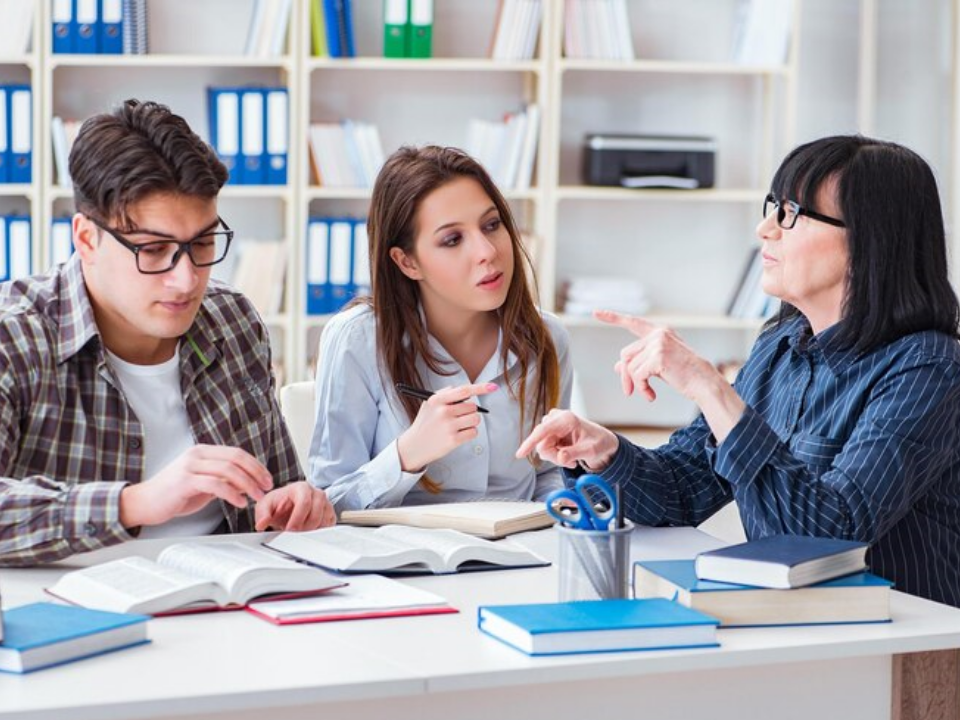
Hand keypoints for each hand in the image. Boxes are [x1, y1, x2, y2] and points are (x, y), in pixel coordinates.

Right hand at [120, 445, 272, 528]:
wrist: (143, 503)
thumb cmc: (172, 494)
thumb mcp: (203, 484)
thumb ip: (223, 481)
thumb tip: (247, 484)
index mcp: (202, 451)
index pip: (237, 453)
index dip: (256, 465)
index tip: (267, 478)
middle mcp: (197, 454)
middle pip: (236, 458)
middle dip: (256, 473)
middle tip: (266, 487)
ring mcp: (190, 466)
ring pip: (229, 470)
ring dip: (248, 485)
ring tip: (256, 497)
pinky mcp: (185, 481)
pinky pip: (215, 484)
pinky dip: (232, 494)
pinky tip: (240, 502)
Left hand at [255, 482, 335, 531]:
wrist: (287, 506)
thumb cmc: (278, 503)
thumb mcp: (265, 505)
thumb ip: (262, 514)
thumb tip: (261, 524)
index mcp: (301, 487)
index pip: (304, 503)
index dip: (297, 519)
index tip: (289, 530)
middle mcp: (316, 493)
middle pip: (316, 514)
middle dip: (304, 528)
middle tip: (294, 534)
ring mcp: (325, 503)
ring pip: (323, 521)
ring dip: (311, 531)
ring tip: (299, 531)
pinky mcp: (330, 513)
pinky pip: (329, 525)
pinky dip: (319, 531)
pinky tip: (308, 530)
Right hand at [396, 383, 497, 471]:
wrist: (414, 446)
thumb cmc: (425, 423)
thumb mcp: (429, 404)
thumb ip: (446, 394)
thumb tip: (467, 391)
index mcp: (437, 400)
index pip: (464, 391)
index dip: (480, 388)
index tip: (493, 387)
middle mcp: (443, 412)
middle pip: (473, 407)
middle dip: (469, 412)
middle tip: (457, 417)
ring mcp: (449, 426)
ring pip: (475, 419)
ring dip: (471, 422)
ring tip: (458, 426)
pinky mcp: (453, 440)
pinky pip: (473, 432)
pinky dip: (469, 433)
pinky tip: (458, 435)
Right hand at [516, 409, 618, 470]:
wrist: (602, 442)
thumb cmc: (599, 443)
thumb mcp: (591, 450)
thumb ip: (575, 453)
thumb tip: (561, 457)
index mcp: (566, 418)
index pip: (543, 430)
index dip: (530, 442)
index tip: (520, 454)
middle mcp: (556, 419)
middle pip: (542, 444)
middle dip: (554, 457)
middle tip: (570, 463)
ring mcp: (552, 426)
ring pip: (542, 448)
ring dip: (556, 457)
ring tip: (572, 458)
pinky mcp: (551, 433)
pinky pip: (545, 450)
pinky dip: (556, 456)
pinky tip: (568, 455)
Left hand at [596, 309, 745, 441]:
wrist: (704, 383)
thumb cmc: (685, 374)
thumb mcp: (658, 366)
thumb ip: (639, 361)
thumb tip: (617, 367)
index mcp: (660, 331)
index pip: (632, 322)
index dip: (613, 317)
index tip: (596, 312)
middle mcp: (659, 333)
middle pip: (625, 354)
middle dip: (625, 375)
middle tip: (629, 391)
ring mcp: (658, 343)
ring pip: (629, 366)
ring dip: (636, 384)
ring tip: (648, 393)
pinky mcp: (658, 356)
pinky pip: (637, 375)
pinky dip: (641, 388)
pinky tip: (651, 395)